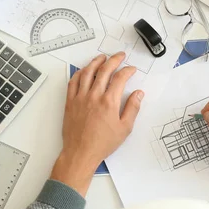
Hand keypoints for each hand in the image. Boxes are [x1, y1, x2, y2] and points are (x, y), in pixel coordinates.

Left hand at [50, 53, 143, 194]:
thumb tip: (139, 94)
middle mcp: (94, 96)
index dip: (128, 71)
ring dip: (96, 62)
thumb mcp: (124, 128)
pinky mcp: (70, 102)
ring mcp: (80, 97)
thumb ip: (132, 108)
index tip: (132, 69)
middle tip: (120, 56)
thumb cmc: (103, 143)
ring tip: (102, 57)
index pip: (120, 78)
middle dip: (114, 60)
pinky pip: (73, 82)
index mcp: (109, 102)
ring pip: (87, 72)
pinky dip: (79, 73)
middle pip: (104, 70)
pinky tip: (84, 70)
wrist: (81, 152)